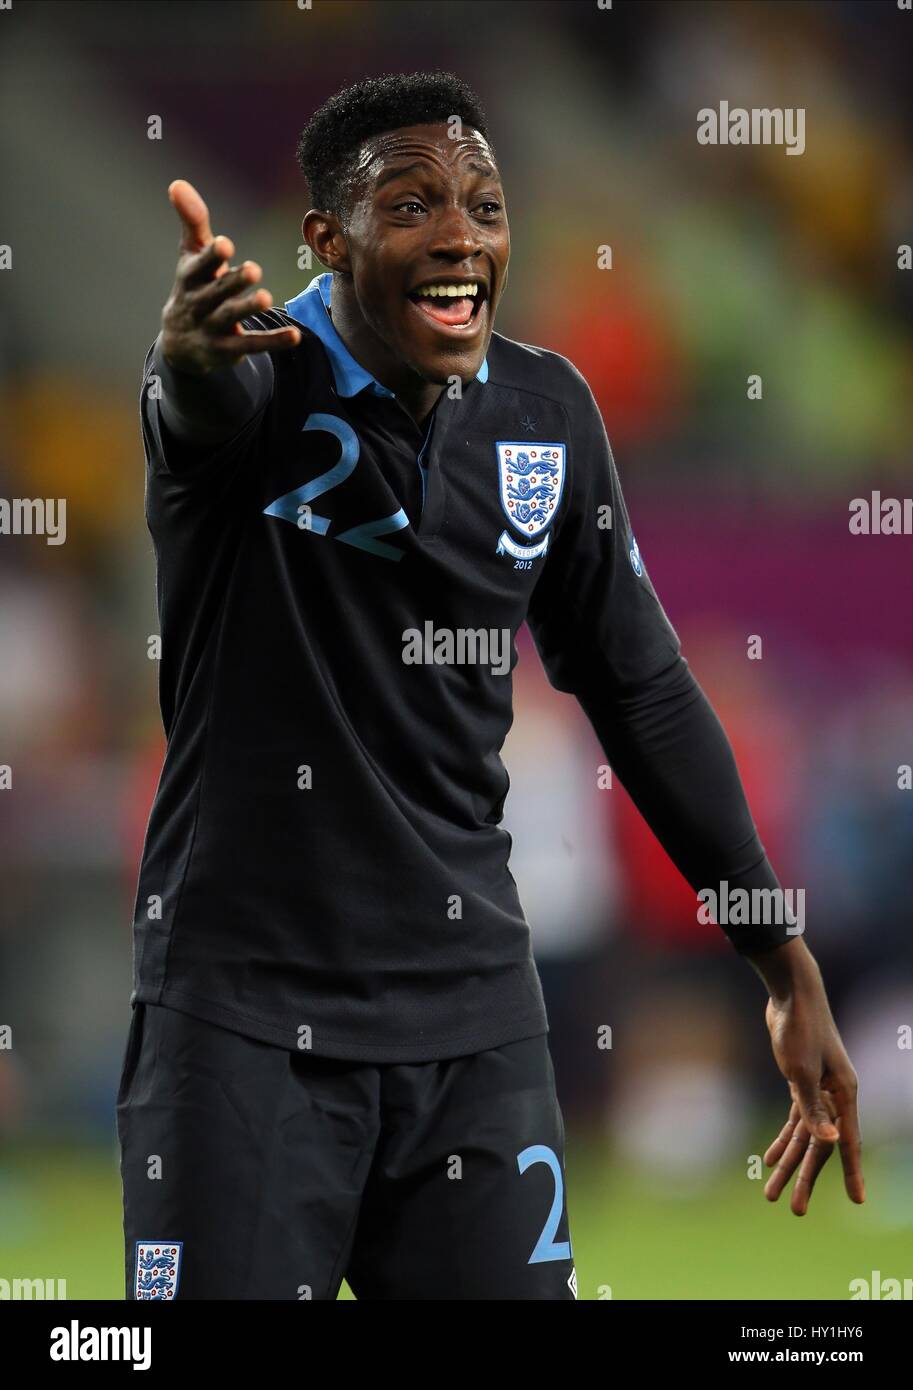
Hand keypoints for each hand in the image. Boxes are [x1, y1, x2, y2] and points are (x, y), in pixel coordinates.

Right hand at [160, 179, 299, 374]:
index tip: (225, 244)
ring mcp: (212, 329)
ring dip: (248, 308)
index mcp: (190, 278)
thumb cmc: (193, 286)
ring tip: (266, 298)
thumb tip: (177, 183)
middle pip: (216, 293)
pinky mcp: (228, 350)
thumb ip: (193, 221)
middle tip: (254, 270)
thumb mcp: (190, 255)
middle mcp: (198, 304)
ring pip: (231, 318)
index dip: (210, 256)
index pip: (198, 267)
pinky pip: (252, 346)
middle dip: (233, 282)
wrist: (181, 344)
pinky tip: (295, 336)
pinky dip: (273, 342)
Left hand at [759, 945, 863, 1214]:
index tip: (857, 1200)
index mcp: (843, 1094)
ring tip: (771, 1194)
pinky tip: (770, 1158)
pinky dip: (783, 1139)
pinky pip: (795, 1119)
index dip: (851, 1173)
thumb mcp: (801, 1072)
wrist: (791, 993)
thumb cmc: (800, 1029)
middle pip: (821, 1145)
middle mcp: (835, 1095)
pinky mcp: (801, 1081)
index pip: (847, 1142)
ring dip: (788, 1163)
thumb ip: (814, 1109)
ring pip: (804, 1135)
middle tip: (793, 1209)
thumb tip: (831, 1142)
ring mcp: (818, 1089)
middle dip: (805, 1178)